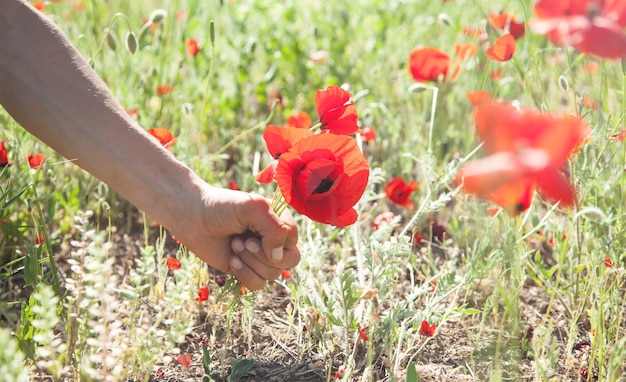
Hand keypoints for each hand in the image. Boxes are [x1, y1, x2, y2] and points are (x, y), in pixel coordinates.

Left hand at [171, 185, 299, 289]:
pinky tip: (232, 260)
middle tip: (244, 241)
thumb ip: (275, 228)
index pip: (294, 241)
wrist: (192, 217)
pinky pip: (258, 284)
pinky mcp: (246, 270)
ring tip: (234, 244)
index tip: (254, 232)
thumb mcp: (253, 208)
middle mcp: (273, 240)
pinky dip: (245, 275)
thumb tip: (278, 257)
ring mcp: (260, 257)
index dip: (277, 242)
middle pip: (289, 261)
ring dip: (250, 261)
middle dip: (264, 255)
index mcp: (280, 221)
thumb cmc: (222, 207)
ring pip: (272, 275)